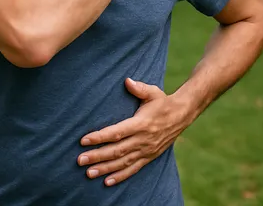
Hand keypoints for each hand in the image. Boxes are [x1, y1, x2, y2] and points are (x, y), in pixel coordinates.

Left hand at [77, 78, 191, 186]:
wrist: (182, 115)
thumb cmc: (163, 102)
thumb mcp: (153, 92)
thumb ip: (139, 88)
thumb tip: (127, 81)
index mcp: (141, 124)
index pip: (117, 132)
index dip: (100, 137)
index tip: (84, 140)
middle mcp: (143, 140)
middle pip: (117, 150)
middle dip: (97, 156)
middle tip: (80, 160)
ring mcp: (146, 150)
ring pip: (123, 162)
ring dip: (105, 168)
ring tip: (89, 173)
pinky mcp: (149, 157)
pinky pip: (133, 169)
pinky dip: (120, 176)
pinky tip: (107, 181)